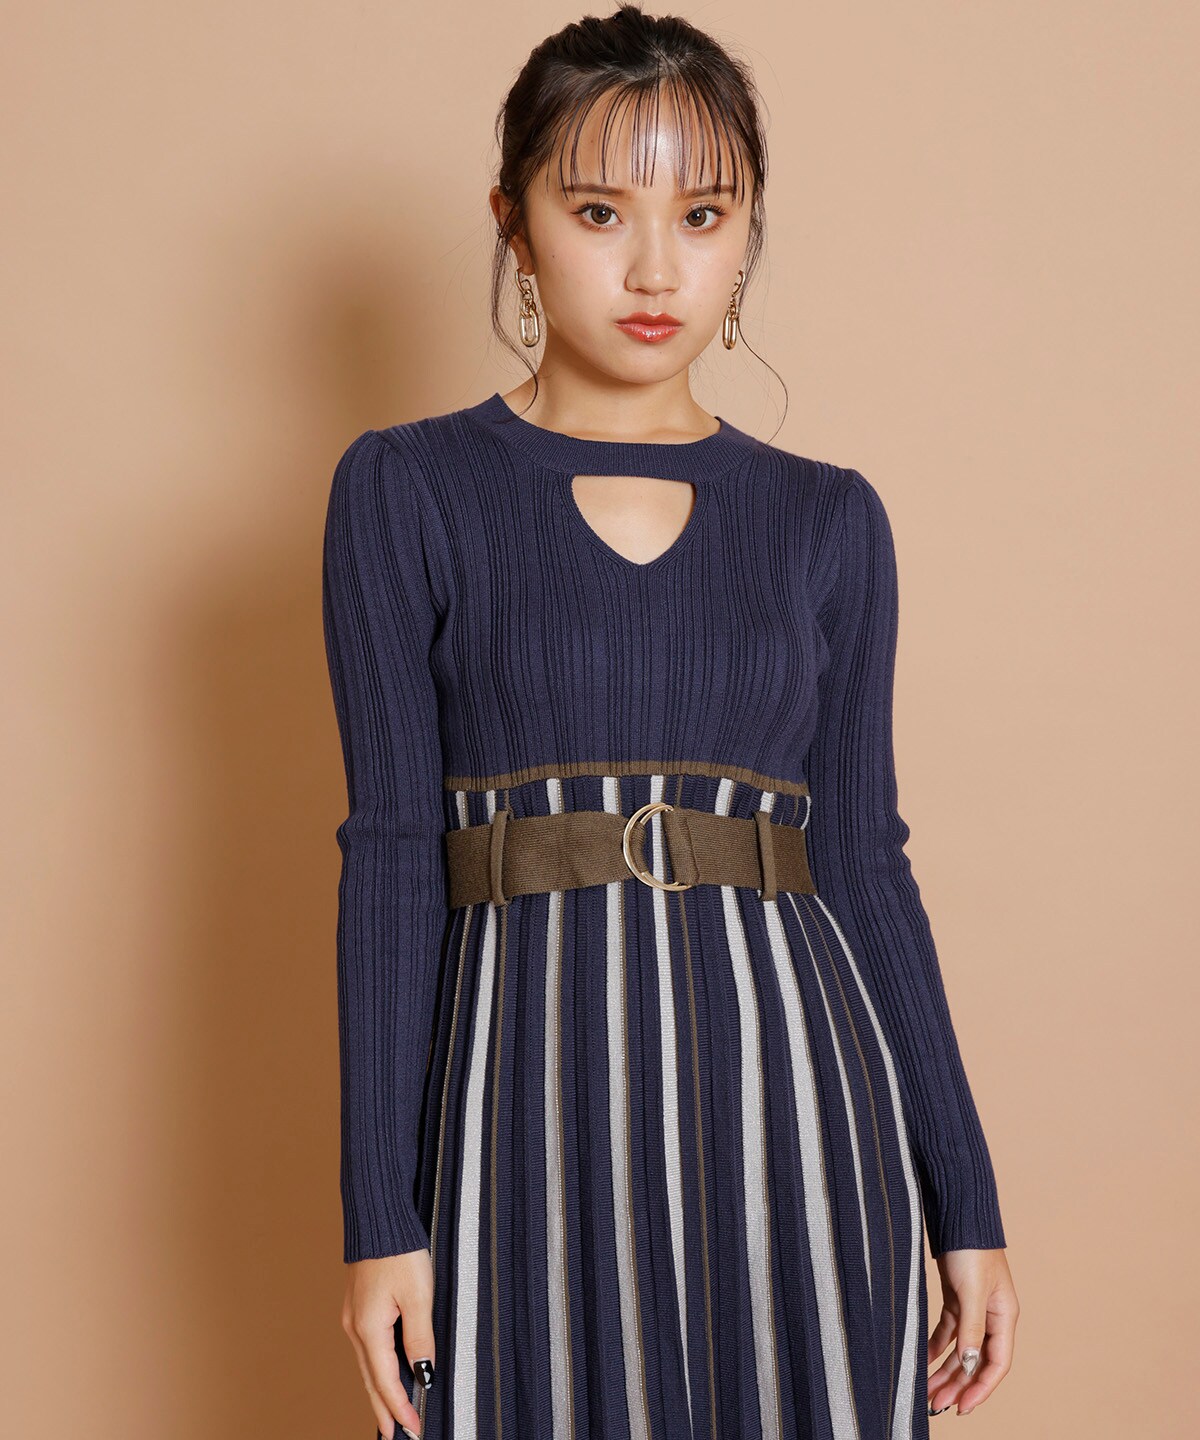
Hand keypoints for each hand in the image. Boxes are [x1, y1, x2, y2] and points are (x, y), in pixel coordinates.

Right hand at [342, 1248, 435, 1438]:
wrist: (377, 1219)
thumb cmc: (398, 1251)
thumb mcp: (418, 1295)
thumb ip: (420, 1337)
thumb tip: (422, 1372)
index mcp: (369, 1329)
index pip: (386, 1382)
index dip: (401, 1407)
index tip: (414, 1429)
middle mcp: (356, 1328)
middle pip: (371, 1380)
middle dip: (384, 1410)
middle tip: (396, 1436)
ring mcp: (354, 1317)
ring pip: (368, 1366)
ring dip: (379, 1392)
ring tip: (390, 1415)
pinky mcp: (358, 1307)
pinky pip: (368, 1349)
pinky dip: (377, 1369)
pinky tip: (385, 1374)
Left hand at [926, 1247, 1017, 1417]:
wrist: (957, 1214)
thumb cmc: (970, 1247)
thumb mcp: (972, 1290)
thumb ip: (971, 1328)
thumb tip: (969, 1364)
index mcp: (1003, 1316)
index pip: (996, 1363)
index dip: (981, 1388)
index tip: (962, 1406)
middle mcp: (991, 1316)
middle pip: (976, 1361)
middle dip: (958, 1384)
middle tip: (936, 1404)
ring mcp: (973, 1308)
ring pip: (960, 1349)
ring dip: (945, 1370)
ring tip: (927, 1391)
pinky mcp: (956, 1298)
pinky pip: (947, 1331)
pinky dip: (936, 1347)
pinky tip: (923, 1360)